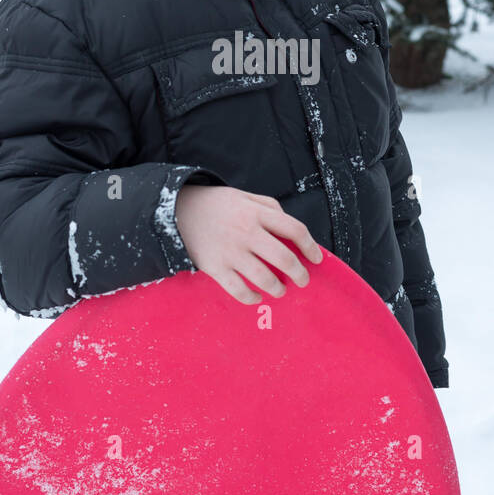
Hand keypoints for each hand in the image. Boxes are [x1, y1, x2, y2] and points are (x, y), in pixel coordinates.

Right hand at [175, 184, 322, 303]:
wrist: (177, 210)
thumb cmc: (217, 204)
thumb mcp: (244, 196)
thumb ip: (269, 207)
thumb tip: (290, 230)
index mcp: (256, 213)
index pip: (294, 229)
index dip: (310, 246)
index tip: (316, 259)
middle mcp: (246, 232)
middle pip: (284, 257)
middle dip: (299, 273)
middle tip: (303, 280)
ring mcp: (230, 252)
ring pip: (264, 278)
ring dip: (278, 288)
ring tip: (281, 290)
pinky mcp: (215, 268)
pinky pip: (239, 290)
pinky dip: (252, 298)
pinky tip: (257, 297)